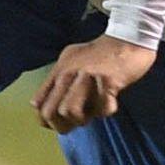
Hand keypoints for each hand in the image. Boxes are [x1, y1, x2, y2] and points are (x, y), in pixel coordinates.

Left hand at [32, 35, 156, 132]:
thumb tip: (48, 104)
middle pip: (50, 112)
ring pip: (70, 112)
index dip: (45, 120)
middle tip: (78, 121)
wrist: (127, 39)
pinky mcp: (107, 81)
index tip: (58, 122)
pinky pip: (102, 108)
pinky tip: (111, 101)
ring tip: (94, 111)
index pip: (37, 103)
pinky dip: (107, 110)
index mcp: (58, 70)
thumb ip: (60, 80)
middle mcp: (68, 73)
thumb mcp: (71, 60)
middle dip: (63, 125)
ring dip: (84, 118)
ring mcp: (87, 77)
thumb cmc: (100, 52)